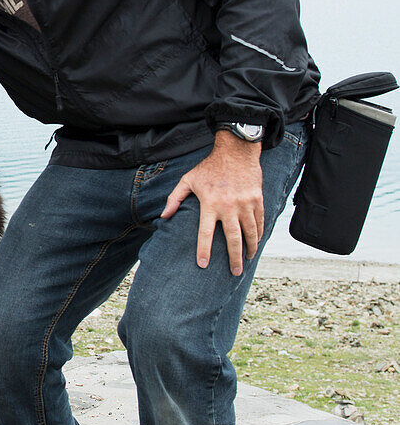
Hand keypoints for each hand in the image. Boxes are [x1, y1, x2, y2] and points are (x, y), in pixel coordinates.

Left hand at [161, 132, 263, 275]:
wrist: (236, 152)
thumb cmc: (208, 167)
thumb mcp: (188, 180)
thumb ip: (175, 199)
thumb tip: (164, 216)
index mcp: (210, 203)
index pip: (205, 233)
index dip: (203, 250)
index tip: (203, 265)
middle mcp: (229, 206)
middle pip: (233, 239)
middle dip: (233, 258)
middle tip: (234, 272)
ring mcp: (246, 204)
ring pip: (250, 232)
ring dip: (249, 248)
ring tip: (246, 260)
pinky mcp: (258, 200)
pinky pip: (260, 221)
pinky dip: (259, 234)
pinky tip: (256, 243)